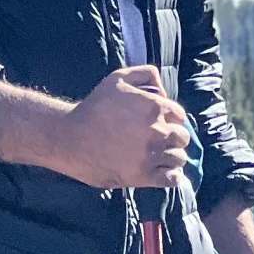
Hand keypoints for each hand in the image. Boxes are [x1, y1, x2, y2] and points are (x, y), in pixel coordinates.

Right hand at [0, 65, 190, 190]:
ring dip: (173, 157)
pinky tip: (165, 173)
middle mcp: (158, 131)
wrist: (71, 137)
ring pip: (179, 159)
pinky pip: (172, 179)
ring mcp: (151, 155)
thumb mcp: (119, 78)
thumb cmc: (94, 107)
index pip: (180, 116)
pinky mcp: (143, 176)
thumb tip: (164, 91)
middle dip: (174, 138)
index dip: (171, 120)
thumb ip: (146, 74)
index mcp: (155, 107)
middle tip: (160, 141)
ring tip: (161, 157)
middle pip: (182, 138)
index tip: (161, 125)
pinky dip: (172, 176)